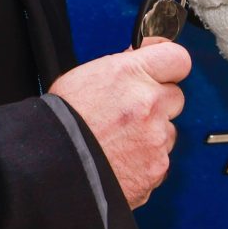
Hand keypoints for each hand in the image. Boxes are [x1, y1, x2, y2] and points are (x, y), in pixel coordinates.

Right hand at [49, 39, 190, 208]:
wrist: (50, 169)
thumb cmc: (59, 124)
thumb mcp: (83, 78)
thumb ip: (122, 69)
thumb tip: (140, 60)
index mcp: (130, 75)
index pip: (177, 58)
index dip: (169, 67)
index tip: (163, 72)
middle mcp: (149, 103)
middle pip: (175, 97)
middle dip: (158, 104)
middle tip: (130, 114)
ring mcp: (156, 137)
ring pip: (168, 131)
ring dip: (151, 135)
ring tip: (119, 142)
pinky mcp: (157, 167)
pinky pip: (160, 160)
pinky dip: (145, 162)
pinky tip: (121, 161)